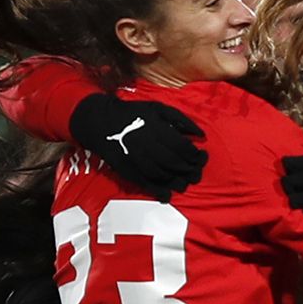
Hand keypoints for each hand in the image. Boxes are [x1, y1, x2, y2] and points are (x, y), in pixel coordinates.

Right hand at [69, 93, 206, 200]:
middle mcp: (145, 143)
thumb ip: (181, 120)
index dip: (195, 155)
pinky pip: (143, 183)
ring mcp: (134, 158)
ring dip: (177, 181)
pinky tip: (167, 195)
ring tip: (185, 181)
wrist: (101, 121)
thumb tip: (201, 135)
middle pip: (173, 162)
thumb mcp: (158, 108)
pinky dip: (157, 191)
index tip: (200, 156)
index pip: (181, 147)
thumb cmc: (134, 114)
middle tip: (196, 171)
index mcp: (155, 128)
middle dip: (189, 169)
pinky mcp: (125, 169)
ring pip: (160, 175)